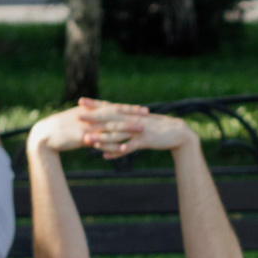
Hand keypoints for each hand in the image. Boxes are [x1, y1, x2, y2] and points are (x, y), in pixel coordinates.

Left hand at [72, 102, 195, 160]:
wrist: (179, 133)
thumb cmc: (160, 129)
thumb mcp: (143, 123)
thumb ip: (129, 122)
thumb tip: (118, 123)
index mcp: (131, 114)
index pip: (110, 107)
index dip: (95, 104)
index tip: (81, 101)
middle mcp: (132, 120)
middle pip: (110, 118)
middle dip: (93, 118)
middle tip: (77, 116)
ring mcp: (138, 130)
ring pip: (117, 134)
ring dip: (101, 137)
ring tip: (87, 139)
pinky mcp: (145, 141)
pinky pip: (128, 147)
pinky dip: (116, 152)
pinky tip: (105, 156)